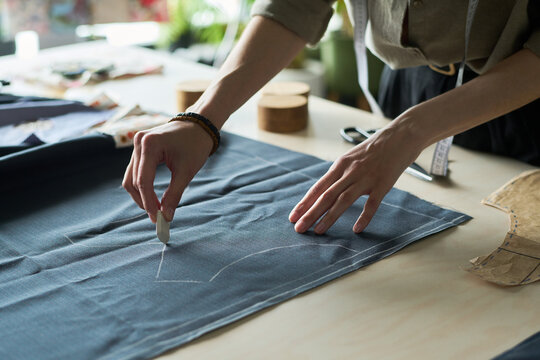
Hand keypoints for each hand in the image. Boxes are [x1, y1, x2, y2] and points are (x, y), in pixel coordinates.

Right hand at [122, 120, 212, 222]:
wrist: (198, 126)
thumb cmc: (195, 145)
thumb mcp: (187, 171)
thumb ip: (174, 194)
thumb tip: (166, 217)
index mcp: (150, 145)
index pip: (143, 181)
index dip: (149, 203)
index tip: (157, 219)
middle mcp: (139, 142)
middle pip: (133, 181)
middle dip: (144, 201)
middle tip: (158, 216)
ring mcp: (136, 144)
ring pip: (131, 178)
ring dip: (141, 195)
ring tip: (156, 208)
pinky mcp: (139, 148)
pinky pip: (135, 171)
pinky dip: (142, 186)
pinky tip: (152, 197)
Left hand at [289, 125, 421, 233]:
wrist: (401, 135)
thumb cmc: (375, 148)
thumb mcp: (353, 157)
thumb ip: (341, 174)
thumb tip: (326, 191)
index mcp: (341, 165)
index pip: (318, 187)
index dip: (305, 203)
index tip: (293, 216)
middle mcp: (350, 171)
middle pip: (326, 195)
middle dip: (311, 213)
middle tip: (299, 228)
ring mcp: (366, 178)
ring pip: (343, 200)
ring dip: (329, 217)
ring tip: (318, 231)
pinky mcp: (383, 184)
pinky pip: (372, 203)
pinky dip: (364, 217)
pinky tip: (356, 229)